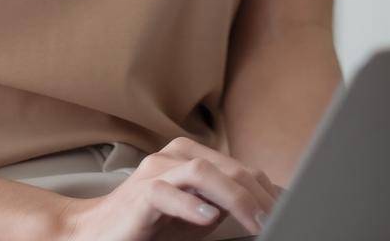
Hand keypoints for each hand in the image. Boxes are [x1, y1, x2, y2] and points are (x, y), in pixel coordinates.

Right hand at [55, 135, 283, 239]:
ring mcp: (156, 171)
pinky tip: (209, 218)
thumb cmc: (149, 227)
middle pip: (227, 168)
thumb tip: (263, 208)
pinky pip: (167, 193)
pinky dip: (191, 205)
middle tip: (281, 218)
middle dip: (259, 195)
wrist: (96, 233)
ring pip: (203, 173)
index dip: (268, 189)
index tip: (292, 208)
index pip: (240, 168)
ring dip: (235, 198)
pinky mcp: (140, 194)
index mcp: (191, 156)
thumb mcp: (196, 216)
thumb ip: (223, 205)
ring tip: (257, 221)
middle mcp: (175, 156)